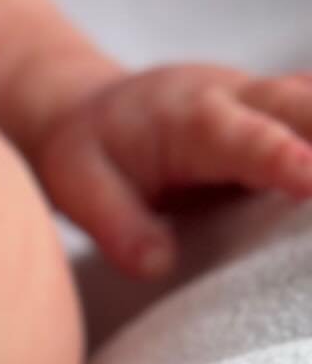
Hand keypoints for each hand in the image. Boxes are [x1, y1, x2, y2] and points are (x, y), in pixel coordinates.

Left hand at [33, 64, 311, 277]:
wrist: (92, 106)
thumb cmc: (84, 150)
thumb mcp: (75, 185)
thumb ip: (117, 224)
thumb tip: (158, 265)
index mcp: (192, 116)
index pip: (246, 139)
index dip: (285, 158)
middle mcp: (241, 99)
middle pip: (309, 108)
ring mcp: (269, 103)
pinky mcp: (284, 119)